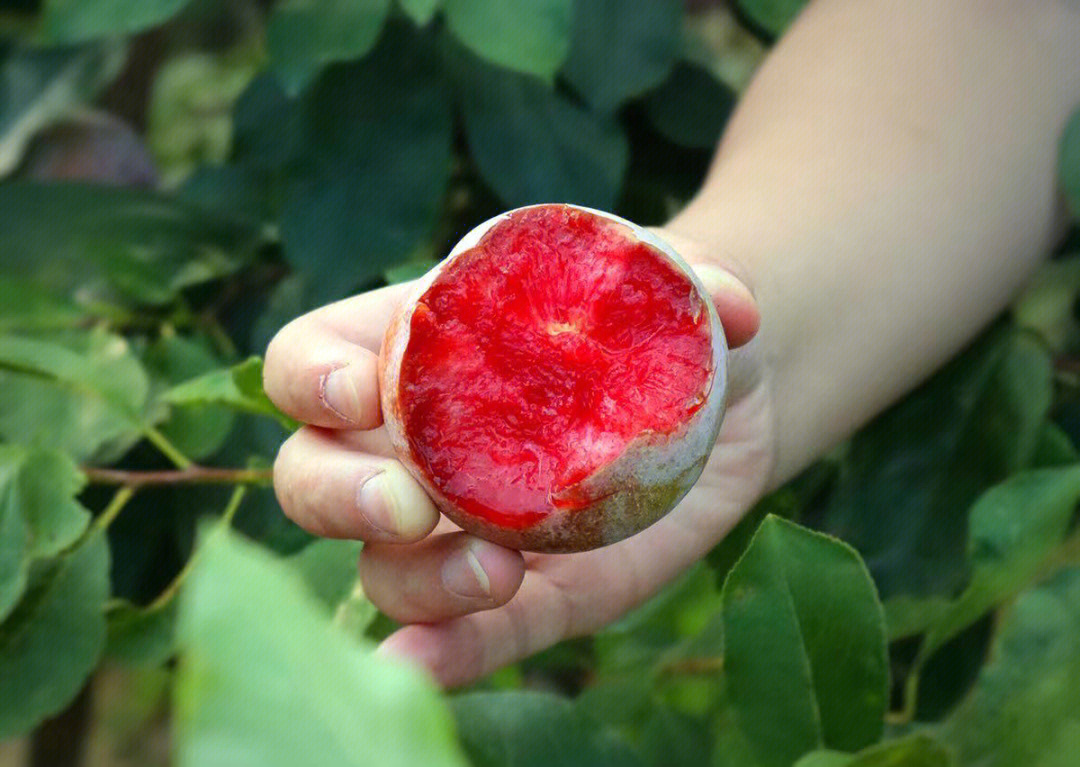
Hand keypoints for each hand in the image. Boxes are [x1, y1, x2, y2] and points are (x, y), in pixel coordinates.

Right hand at [263, 231, 772, 686]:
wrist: (723, 409)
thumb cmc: (664, 324)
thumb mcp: (677, 281)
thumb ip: (697, 279)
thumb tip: (730, 306)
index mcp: (421, 352)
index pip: (310, 361)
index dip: (309, 379)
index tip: (359, 394)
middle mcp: (419, 447)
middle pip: (312, 476)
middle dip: (335, 495)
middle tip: (407, 504)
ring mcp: (467, 530)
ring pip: (383, 569)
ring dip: (412, 581)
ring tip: (493, 572)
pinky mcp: (531, 594)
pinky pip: (472, 634)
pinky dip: (443, 654)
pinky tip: (420, 669)